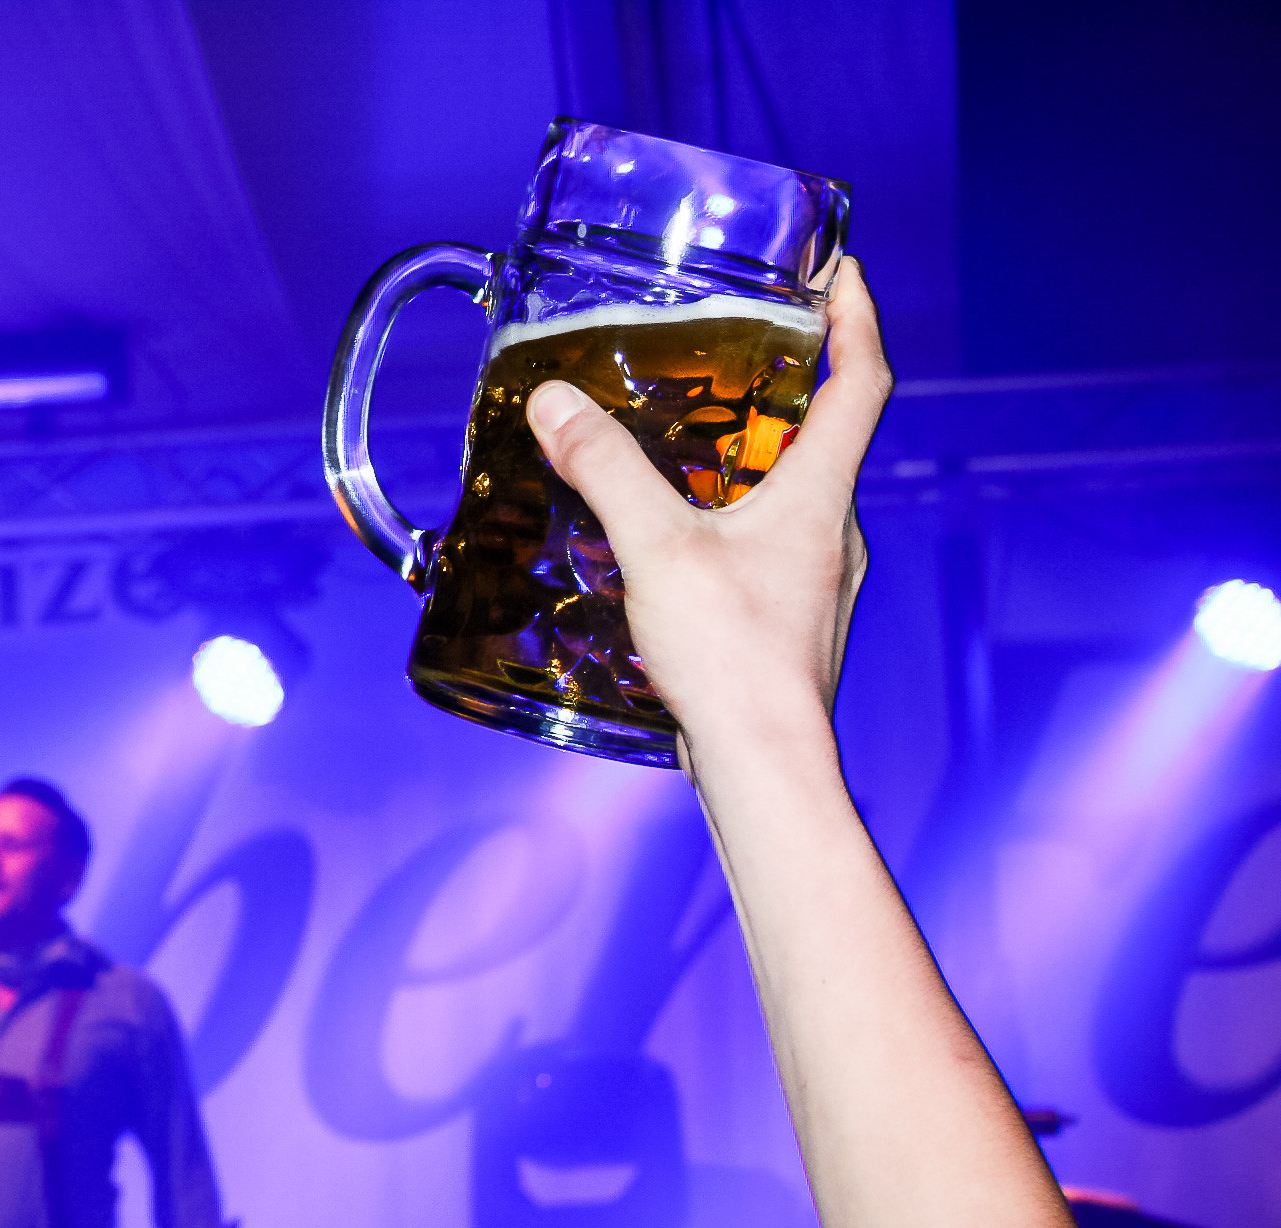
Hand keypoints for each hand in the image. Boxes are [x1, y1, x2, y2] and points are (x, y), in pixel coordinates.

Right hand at [524, 258, 892, 750]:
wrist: (764, 766)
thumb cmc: (733, 658)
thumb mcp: (658, 550)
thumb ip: (607, 470)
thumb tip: (555, 402)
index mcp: (821, 495)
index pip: (864, 379)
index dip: (857, 315)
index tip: (841, 270)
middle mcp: (835, 530)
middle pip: (830, 431)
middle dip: (793, 379)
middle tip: (742, 342)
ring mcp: (819, 579)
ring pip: (800, 493)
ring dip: (760, 454)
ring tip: (695, 434)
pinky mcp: (791, 620)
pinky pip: (774, 545)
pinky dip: (738, 516)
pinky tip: (684, 536)